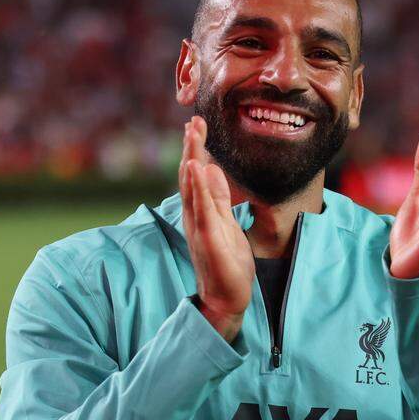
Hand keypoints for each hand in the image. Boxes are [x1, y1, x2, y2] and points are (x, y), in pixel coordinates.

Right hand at [179, 116, 253, 341]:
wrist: (226, 298)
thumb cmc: (227, 262)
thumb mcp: (226, 223)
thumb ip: (218, 198)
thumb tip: (213, 169)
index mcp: (200, 212)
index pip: (196, 175)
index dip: (195, 149)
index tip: (196, 124)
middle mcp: (195, 217)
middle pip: (191, 176)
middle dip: (192, 148)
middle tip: (193, 121)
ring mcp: (200, 227)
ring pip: (193, 189)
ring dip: (192, 160)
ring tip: (193, 136)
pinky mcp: (208, 239)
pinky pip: (202, 209)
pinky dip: (199, 188)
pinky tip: (197, 170)